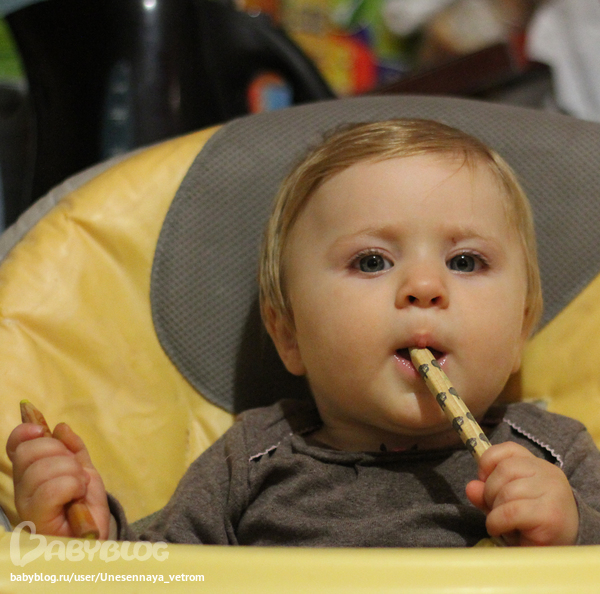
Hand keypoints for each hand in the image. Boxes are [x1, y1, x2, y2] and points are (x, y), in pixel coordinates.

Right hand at [7, 421, 109, 538]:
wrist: (94, 536)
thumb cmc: (85, 506)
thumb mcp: (84, 470)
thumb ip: (73, 449)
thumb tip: (60, 427)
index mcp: (30, 474)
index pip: (15, 447)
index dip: (24, 433)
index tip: (42, 430)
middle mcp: (22, 489)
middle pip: (29, 452)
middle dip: (61, 454)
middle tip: (75, 472)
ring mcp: (26, 505)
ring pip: (43, 468)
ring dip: (72, 473)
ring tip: (79, 488)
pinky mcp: (35, 519)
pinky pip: (51, 489)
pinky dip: (72, 486)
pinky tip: (77, 497)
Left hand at [465, 442, 578, 545]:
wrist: (559, 552)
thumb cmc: (530, 524)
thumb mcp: (505, 502)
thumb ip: (486, 491)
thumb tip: (471, 487)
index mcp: (538, 465)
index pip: (509, 449)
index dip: (488, 461)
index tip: (483, 479)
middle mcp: (549, 474)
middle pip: (505, 469)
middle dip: (489, 490)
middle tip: (493, 508)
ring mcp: (552, 492)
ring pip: (507, 491)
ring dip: (494, 509)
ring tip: (501, 522)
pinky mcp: (550, 515)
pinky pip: (510, 512)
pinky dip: (496, 522)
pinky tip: (499, 530)